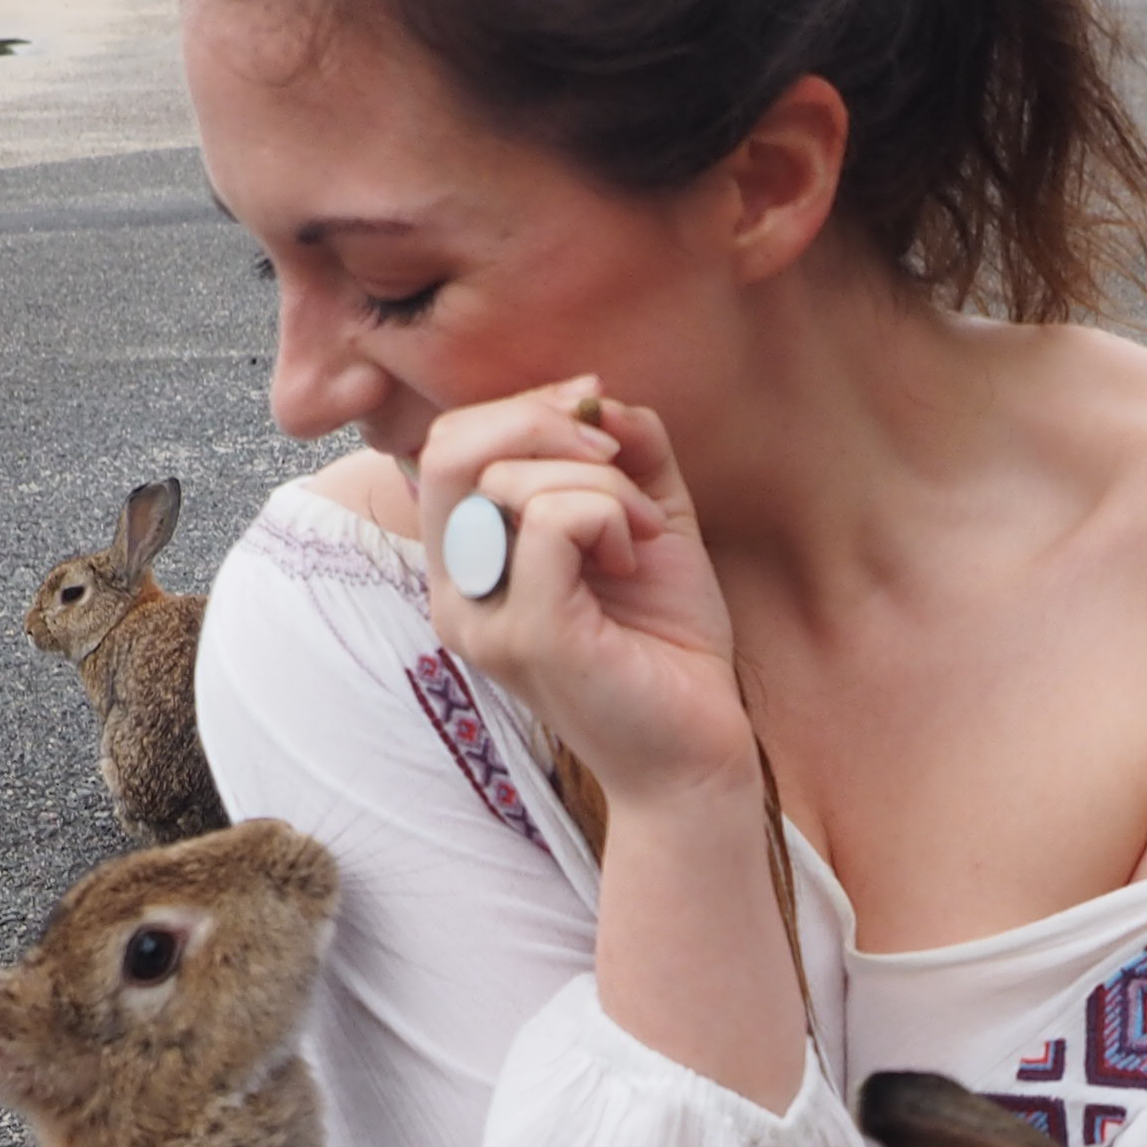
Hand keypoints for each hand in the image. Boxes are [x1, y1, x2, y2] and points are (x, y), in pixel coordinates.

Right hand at [412, 378, 755, 812]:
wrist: (699, 750)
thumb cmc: (668, 645)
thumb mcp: (647, 520)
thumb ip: (623, 451)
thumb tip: (599, 396)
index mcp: (466, 564)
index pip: (447, 444)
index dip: (521, 405)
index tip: (599, 417)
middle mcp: (456, 594)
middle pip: (449, 447)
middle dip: (543, 419)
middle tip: (619, 458)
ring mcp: (483, 620)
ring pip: (511, 479)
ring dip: (603, 482)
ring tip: (644, 534)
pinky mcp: (529, 637)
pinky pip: (551, 520)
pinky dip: (610, 513)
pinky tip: (637, 556)